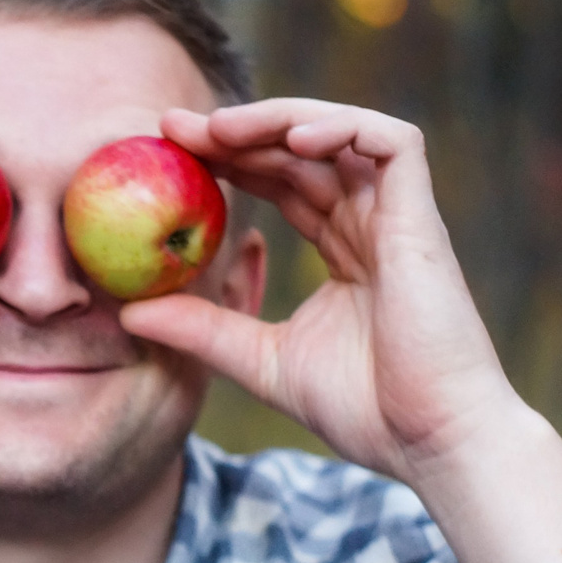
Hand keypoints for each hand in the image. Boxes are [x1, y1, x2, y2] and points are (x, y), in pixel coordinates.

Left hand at [126, 100, 561, 562]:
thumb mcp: (260, 362)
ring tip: (218, 127)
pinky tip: (292, 139)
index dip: (229, 160)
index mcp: (343, 250)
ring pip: (341, 132)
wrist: (432, 442)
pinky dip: (345, 127)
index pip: (281, 182)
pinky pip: (393, 143)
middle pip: (301, 150)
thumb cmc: (366, 411)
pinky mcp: (423, 218)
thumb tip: (129, 313)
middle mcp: (371, 224)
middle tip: (172, 127)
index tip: (168, 153)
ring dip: (278, 119)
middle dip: (238, 130)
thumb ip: (203, 330)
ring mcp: (400, 218)